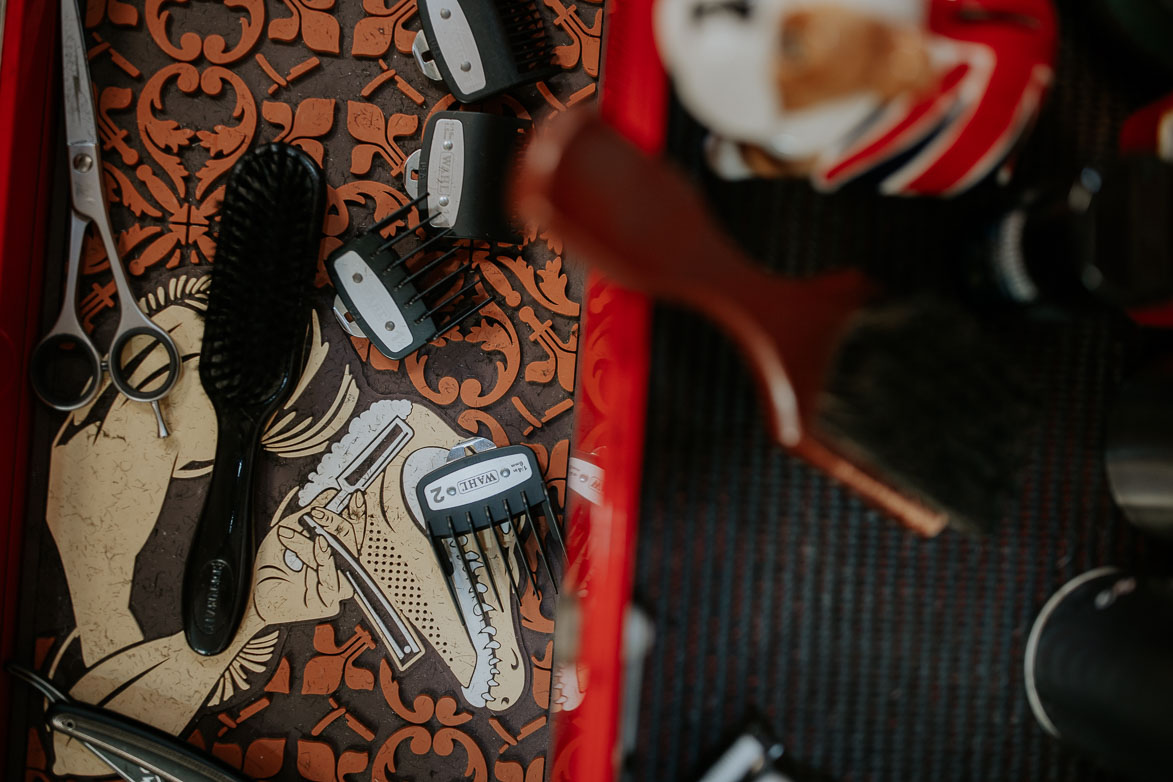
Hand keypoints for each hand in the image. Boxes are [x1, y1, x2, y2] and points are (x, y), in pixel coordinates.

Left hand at [252, 489, 364, 625]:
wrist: (251, 598)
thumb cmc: (267, 569)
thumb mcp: (287, 531)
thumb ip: (310, 514)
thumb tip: (329, 495)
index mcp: (331, 553)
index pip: (352, 531)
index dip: (357, 513)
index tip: (354, 498)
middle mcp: (336, 569)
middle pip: (351, 542)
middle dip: (335, 522)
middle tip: (317, 514)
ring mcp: (335, 586)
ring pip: (340, 557)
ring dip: (314, 541)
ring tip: (293, 535)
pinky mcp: (329, 601)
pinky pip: (332, 576)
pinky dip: (324, 558)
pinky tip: (319, 545)